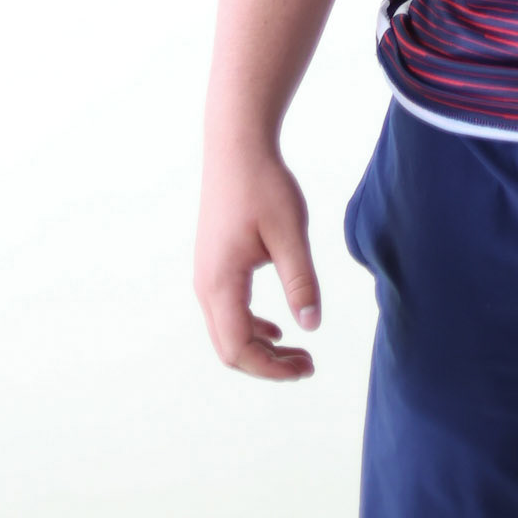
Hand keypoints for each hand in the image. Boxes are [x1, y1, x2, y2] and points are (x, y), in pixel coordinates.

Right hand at [194, 138, 323, 379]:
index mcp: (221, 282)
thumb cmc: (264, 186)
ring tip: (298, 352)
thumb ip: (301, 281)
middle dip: (267, 364)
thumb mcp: (290, 233)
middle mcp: (206, 286)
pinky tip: (277, 328)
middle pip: (229, 348)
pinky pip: (227, 312)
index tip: (307, 366)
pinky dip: (252, 328)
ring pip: (227, 332)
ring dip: (260, 347)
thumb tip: (312, 326)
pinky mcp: (214, 265)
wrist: (237, 148)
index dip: (271, 368)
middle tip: (307, 365)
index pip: (238, 348)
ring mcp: (207, 276)